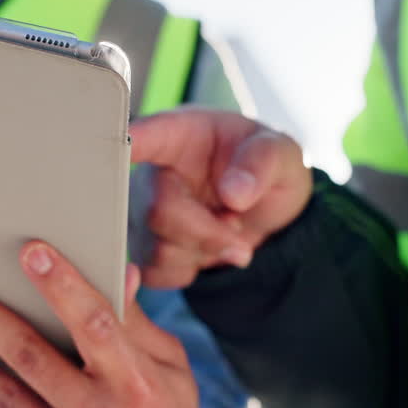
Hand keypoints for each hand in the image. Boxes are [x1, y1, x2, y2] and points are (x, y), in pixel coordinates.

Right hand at [129, 108, 311, 287]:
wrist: (264, 210)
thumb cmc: (265, 168)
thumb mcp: (280, 154)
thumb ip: (261, 163)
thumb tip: (233, 192)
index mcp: (179, 134)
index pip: (147, 134)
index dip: (132, 141)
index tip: (126, 142)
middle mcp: (151, 171)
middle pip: (158, 210)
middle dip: (207, 231)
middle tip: (238, 226)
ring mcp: (141, 211)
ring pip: (157, 248)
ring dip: (202, 251)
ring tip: (224, 231)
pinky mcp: (142, 247)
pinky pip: (154, 273)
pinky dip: (188, 271)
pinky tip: (204, 251)